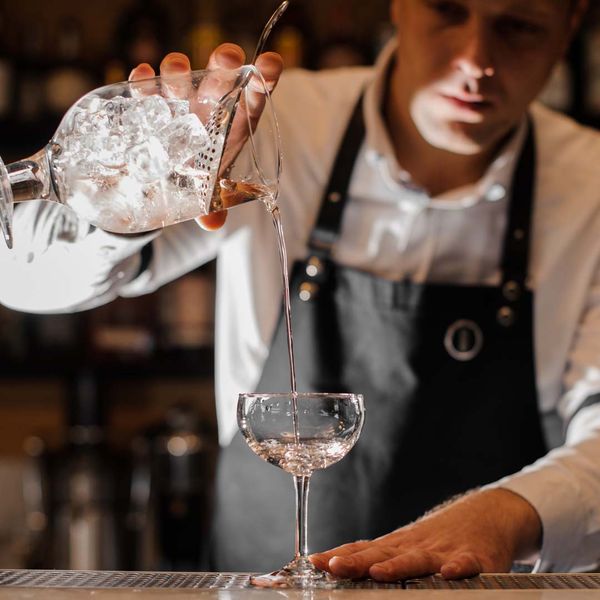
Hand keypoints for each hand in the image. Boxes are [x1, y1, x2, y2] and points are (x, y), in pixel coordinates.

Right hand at [129, 44, 283, 230]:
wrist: (163, 178)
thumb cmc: (197, 179)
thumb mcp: (207, 194)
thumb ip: (212, 207)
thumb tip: (212, 223)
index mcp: (230, 126)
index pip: (251, 100)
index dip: (263, 81)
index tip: (272, 63)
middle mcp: (208, 108)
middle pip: (219, 80)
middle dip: (224, 64)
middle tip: (227, 55)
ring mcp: (179, 102)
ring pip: (181, 78)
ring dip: (178, 68)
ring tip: (176, 67)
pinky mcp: (150, 104)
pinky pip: (146, 90)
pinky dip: (143, 81)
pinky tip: (140, 75)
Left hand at [310, 488, 541, 581]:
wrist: (486, 514)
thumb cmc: (439, 537)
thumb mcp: (406, 545)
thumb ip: (375, 556)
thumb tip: (334, 564)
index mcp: (399, 546)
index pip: (363, 551)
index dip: (339, 557)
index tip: (313, 563)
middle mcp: (416, 547)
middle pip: (383, 554)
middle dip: (357, 562)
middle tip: (333, 568)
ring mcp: (444, 551)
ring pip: (418, 560)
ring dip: (397, 566)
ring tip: (377, 573)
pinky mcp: (475, 558)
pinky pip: (466, 564)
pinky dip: (458, 567)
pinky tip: (447, 573)